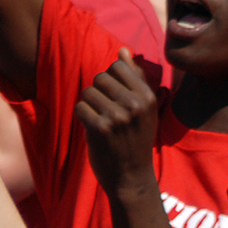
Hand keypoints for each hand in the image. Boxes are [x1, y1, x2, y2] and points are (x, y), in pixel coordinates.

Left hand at [76, 48, 159, 197]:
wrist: (132, 177)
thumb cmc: (136, 140)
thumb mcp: (144, 109)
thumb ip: (134, 78)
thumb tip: (122, 50)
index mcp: (147, 96)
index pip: (118, 67)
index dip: (111, 81)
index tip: (115, 99)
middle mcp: (134, 104)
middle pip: (100, 77)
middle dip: (98, 93)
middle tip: (107, 112)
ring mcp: (117, 116)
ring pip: (88, 92)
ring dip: (89, 105)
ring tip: (100, 120)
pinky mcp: (100, 128)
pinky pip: (80, 108)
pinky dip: (83, 117)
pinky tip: (93, 129)